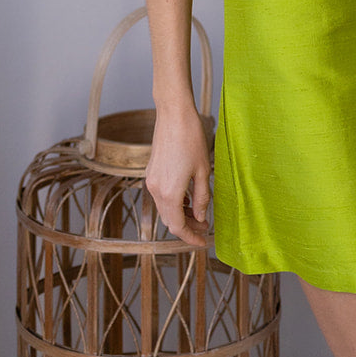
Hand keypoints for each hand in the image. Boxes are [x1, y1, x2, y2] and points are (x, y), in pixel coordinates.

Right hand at [144, 103, 211, 246]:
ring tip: (199, 213)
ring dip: (180, 214)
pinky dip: (173, 202)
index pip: (177, 226)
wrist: (173, 114)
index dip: (190, 237)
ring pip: (164, 209)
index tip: (203, 242)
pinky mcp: (151, 172)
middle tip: (205, 227)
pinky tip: (188, 197)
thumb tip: (200, 217)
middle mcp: (155, 189)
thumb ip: (201, 198)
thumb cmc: (191, 138)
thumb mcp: (202, 171)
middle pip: (169, 220)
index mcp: (169, 193)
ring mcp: (151, 180)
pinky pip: (161, 196)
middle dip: (187, 227)